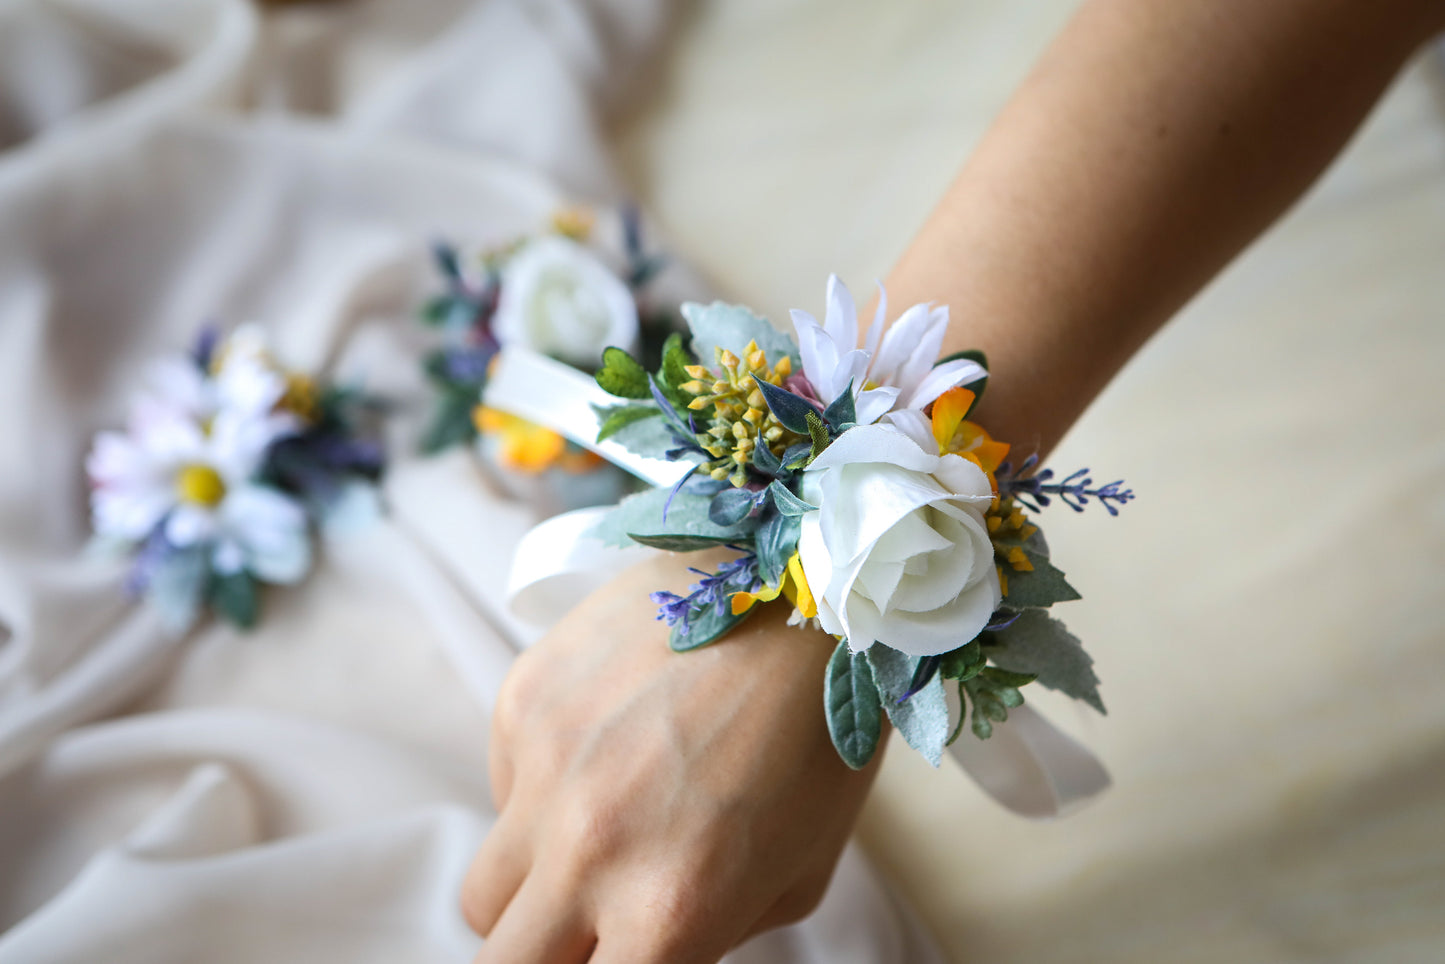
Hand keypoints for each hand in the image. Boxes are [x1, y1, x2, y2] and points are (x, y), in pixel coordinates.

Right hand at [461, 549, 883, 962]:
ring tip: (601, 831)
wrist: (803, 582)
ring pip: (484, 892)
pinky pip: (500, 786)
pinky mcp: (522, 697)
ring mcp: (543, 767)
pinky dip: (540, 790)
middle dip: (540, 962)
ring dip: (532, 888)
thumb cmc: (821, 737)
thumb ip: (707, 935)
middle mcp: (590, 847)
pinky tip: (609, 740)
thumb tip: (640, 950)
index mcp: (670, 909)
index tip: (610, 960)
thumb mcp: (794, 875)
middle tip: (580, 934)